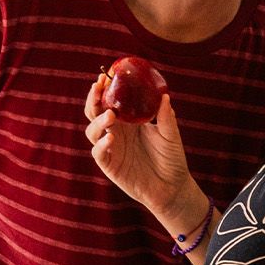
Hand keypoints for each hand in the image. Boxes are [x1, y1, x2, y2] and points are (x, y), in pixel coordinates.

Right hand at [86, 77, 197, 224]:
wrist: (172, 187)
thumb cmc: (171, 159)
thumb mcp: (171, 136)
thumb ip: (165, 118)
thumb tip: (164, 96)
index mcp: (128, 121)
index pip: (109, 102)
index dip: (103, 90)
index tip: (103, 77)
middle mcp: (116, 132)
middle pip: (94, 113)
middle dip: (93, 100)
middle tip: (97, 89)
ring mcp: (110, 148)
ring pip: (92, 131)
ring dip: (98, 121)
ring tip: (111, 116)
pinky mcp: (109, 165)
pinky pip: (98, 152)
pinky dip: (102, 143)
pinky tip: (112, 138)